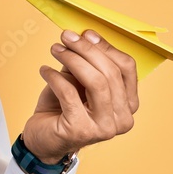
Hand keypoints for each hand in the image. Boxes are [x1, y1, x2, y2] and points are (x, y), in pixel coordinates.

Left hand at [21, 29, 138, 170]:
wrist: (43, 139)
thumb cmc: (63, 109)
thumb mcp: (78, 82)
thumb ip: (87, 63)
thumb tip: (86, 36)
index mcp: (129, 104)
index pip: (126, 68)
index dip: (106, 47)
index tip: (86, 34)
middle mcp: (122, 119)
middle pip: (110, 72)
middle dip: (86, 49)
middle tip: (65, 37)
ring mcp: (104, 128)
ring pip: (96, 82)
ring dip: (73, 60)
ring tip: (55, 49)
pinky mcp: (81, 130)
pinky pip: (69, 94)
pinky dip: (55, 77)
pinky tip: (44, 70)